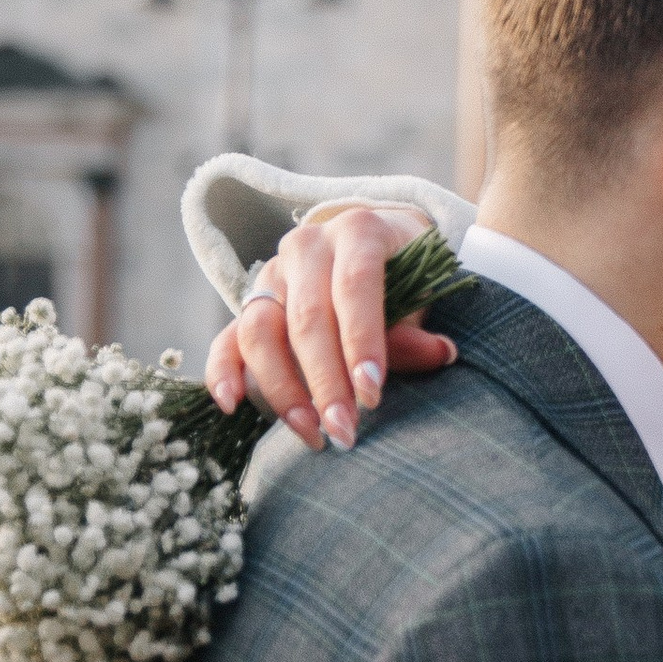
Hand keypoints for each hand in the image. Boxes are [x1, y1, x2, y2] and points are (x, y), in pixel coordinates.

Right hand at [204, 203, 454, 451]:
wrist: (381, 248)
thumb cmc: (411, 277)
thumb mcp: (425, 293)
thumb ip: (418, 327)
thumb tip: (439, 353)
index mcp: (358, 230)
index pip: (355, 284)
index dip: (362, 339)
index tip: (373, 393)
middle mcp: (308, 246)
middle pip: (307, 317)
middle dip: (325, 381)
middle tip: (346, 431)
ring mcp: (273, 275)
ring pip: (261, 331)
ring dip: (282, 388)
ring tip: (310, 432)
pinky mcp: (252, 306)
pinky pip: (228, 338)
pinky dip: (223, 371)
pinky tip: (231, 404)